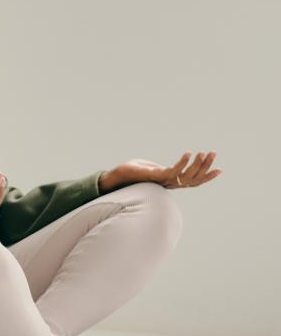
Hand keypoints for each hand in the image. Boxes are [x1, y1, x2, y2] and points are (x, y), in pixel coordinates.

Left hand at [98, 151, 220, 192]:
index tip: (219, 169)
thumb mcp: (152, 169)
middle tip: (213, 153)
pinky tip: (188, 153)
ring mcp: (163, 181)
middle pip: (193, 179)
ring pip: (186, 176)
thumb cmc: (132, 171)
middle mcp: (169, 184)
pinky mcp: (155, 177)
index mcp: (171, 182)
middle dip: (205, 166)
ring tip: (204, 152)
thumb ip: (162, 170)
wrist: (116, 176)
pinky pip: (173, 171)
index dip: (206, 176)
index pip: (193, 181)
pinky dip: (182, 162)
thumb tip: (169, 169)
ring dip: (197, 164)